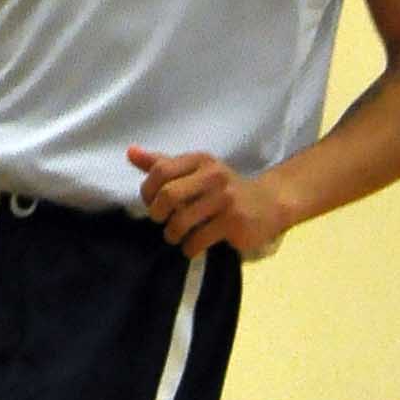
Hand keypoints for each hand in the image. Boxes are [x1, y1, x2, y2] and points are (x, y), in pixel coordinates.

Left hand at [131, 144, 290, 259]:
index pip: (160, 170)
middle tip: (161, 221)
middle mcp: (213, 176)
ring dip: (172, 234)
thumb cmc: (224, 187)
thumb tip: (130, 152)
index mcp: (200, 160)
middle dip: (157, 213)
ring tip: (174, 236)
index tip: (150, 202)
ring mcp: (225, 199)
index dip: (148, 190)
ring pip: (182, 220)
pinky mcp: (234, 223)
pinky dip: (189, 247)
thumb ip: (163, 163)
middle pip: (168, 195)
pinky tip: (192, 246)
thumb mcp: (196, 170)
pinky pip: (199, 239)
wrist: (269, 203)